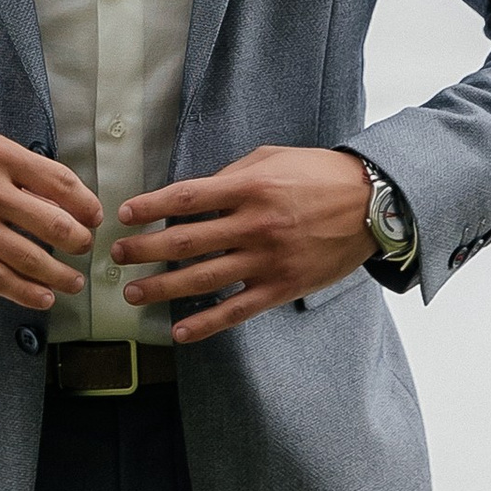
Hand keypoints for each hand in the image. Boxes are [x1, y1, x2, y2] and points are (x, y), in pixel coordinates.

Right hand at [0, 118, 99, 309]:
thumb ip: (14, 163)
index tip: (95, 217)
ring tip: (74, 282)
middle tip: (86, 248)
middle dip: (80, 242)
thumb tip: (56, 193)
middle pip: (53, 224)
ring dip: (61, 275)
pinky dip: (26, 292)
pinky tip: (44, 297)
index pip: (60, 183)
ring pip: (29, 258)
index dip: (86, 205)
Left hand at [114, 148, 372, 346]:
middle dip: (145, 250)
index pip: (186, 198)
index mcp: (249, 188)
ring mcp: (268, 260)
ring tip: (133, 293)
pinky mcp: (283, 286)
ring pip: (203, 279)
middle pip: (185, 241)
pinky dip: (206, 323)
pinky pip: (237, 310)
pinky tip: (179, 331)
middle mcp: (255, 225)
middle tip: (117, 256)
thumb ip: (231, 176)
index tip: (124, 215)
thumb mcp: (272, 158)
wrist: (372, 204)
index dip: (150, 207)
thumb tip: (192, 196)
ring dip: (163, 287)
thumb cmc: (319, 175)